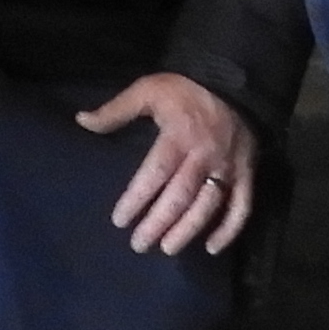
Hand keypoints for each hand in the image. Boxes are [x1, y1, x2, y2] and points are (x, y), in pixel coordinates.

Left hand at [77, 72, 258, 255]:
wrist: (233, 81)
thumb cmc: (185, 89)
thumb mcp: (148, 89)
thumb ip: (116, 109)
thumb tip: (81, 121)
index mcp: (179, 134)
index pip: (156, 172)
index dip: (137, 198)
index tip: (119, 220)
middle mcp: (204, 155)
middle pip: (180, 195)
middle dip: (158, 222)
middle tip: (139, 244)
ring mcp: (228, 166)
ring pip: (208, 204)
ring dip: (188, 229)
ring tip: (168, 248)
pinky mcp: (247, 173)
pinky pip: (242, 206)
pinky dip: (229, 229)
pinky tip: (212, 248)